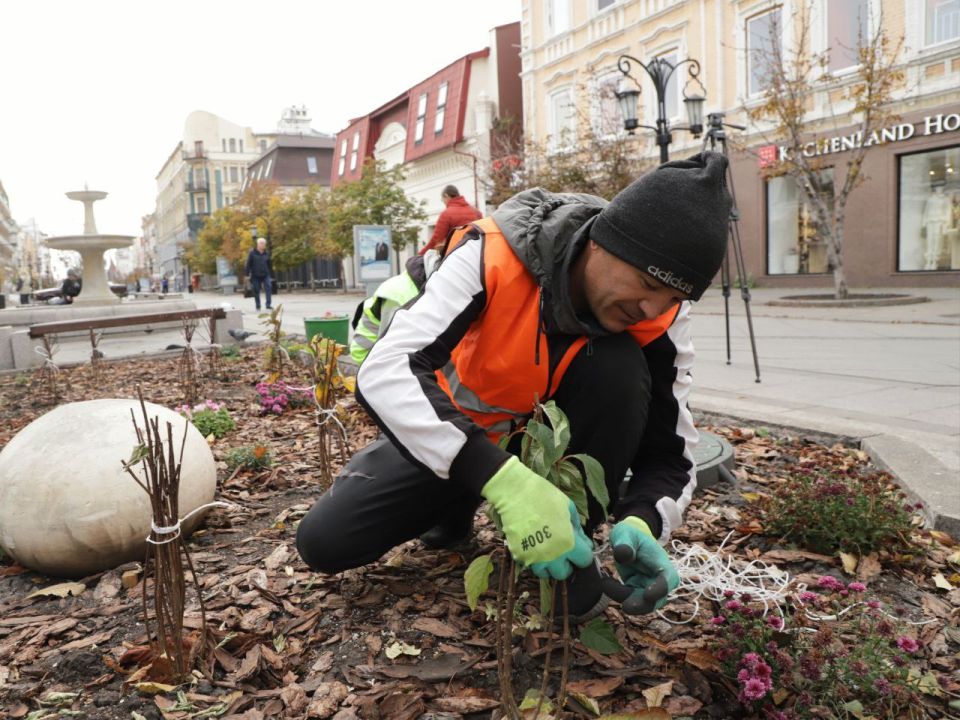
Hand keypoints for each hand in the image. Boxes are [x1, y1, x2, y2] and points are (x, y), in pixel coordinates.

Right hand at [481, 457, 593, 579]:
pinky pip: (530, 564)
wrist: (514, 492)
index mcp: (568, 543)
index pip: (584, 561)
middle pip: (564, 573)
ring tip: (547, 550)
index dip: (583, 553)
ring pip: (545, 574)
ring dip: (549, 565)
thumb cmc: (545, 496)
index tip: (579, 546)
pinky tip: (533, 544)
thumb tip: (583, 541)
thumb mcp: (568, 507)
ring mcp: (534, 557)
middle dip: (566, 563)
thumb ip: (577, 528)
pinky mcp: (519, 555)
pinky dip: (534, 558)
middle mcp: (552, 556)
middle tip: (562, 550)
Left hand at [607, 516, 678, 613]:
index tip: (648, 595)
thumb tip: (623, 555)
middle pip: (658, 600)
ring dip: (622, 597)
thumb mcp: (624, 532)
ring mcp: (648, 587)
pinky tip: (606, 582)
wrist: (628, 540)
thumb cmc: (630, 534)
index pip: (669, 579)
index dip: (661, 589)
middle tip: (625, 607)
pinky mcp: (636, 591)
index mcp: (661, 562)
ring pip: (641, 604)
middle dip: (642, 606)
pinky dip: (616, 594)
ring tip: (605, 582)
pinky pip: (627, 599)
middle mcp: (658, 579)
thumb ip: (624, 543)